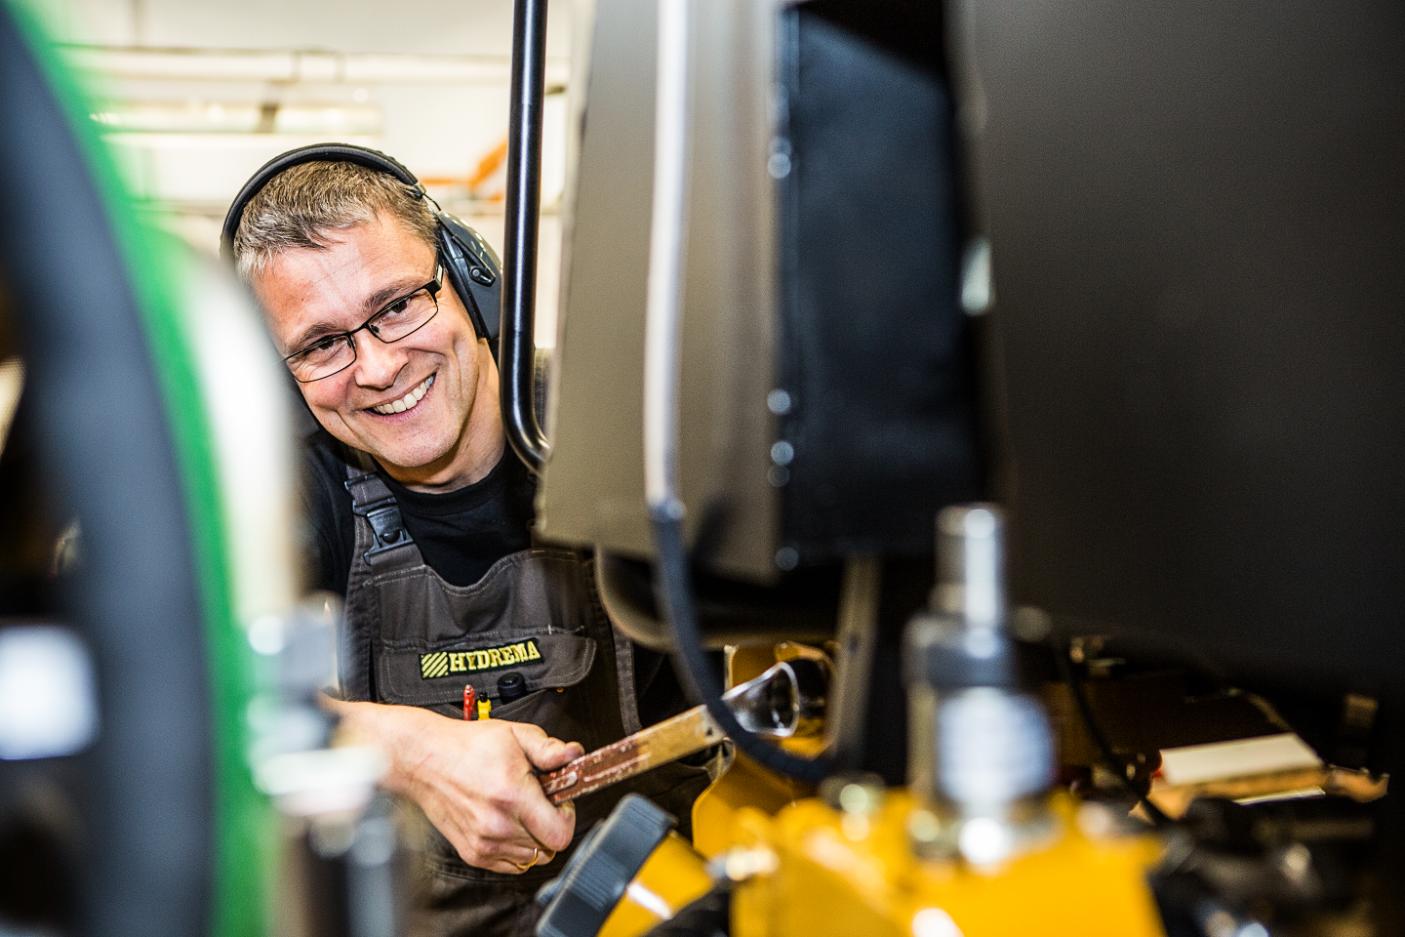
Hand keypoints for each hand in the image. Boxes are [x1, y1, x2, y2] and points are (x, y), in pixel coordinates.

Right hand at [327, 698, 583, 873]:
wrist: (423, 760)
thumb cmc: (467, 746)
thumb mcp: (514, 735)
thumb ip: (548, 749)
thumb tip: (574, 755)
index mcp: (512, 795)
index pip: (560, 835)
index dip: (567, 818)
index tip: (559, 802)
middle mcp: (497, 825)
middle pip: (548, 846)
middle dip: (550, 822)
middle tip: (538, 800)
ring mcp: (483, 843)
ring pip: (531, 857)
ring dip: (533, 837)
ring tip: (519, 809)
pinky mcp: (473, 853)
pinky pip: (511, 864)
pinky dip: (516, 848)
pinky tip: (507, 822)